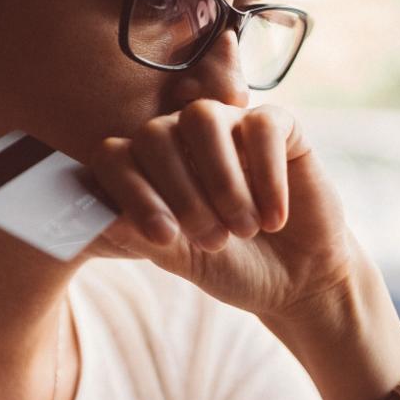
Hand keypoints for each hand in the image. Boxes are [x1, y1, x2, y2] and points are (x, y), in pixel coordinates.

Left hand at [78, 101, 360, 322]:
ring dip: (221, 181)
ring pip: (203, 119)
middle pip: (156, 134)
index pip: (115, 155)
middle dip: (181, 194)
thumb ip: (140, 236)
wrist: (297, 280)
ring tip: (243, 229)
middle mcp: (182, 138)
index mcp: (148, 168)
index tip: (163, 236)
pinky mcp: (278, 128)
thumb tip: (102, 217)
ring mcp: (229, 126)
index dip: (131, 191)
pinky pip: (262, 126)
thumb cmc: (232, 266)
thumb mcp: (180, 259)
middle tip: (213, 241)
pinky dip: (266, 176)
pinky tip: (275, 218)